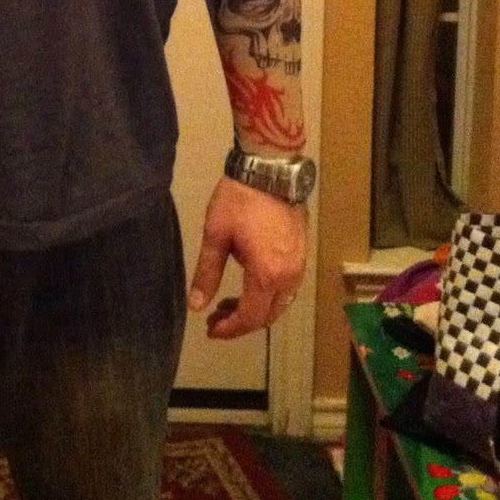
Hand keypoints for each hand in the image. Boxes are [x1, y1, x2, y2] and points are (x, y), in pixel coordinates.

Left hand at [187, 176, 306, 338]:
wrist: (271, 170)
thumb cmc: (239, 200)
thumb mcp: (216, 235)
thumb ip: (207, 273)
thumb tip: (196, 306)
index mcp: (266, 275)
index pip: (251, 318)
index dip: (230, 329)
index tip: (211, 329)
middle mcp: (289, 277)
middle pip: (268, 316)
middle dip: (242, 322)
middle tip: (216, 318)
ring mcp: (300, 266)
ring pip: (281, 304)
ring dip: (257, 310)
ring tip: (229, 303)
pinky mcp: (303, 254)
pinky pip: (288, 288)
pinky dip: (269, 296)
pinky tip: (251, 286)